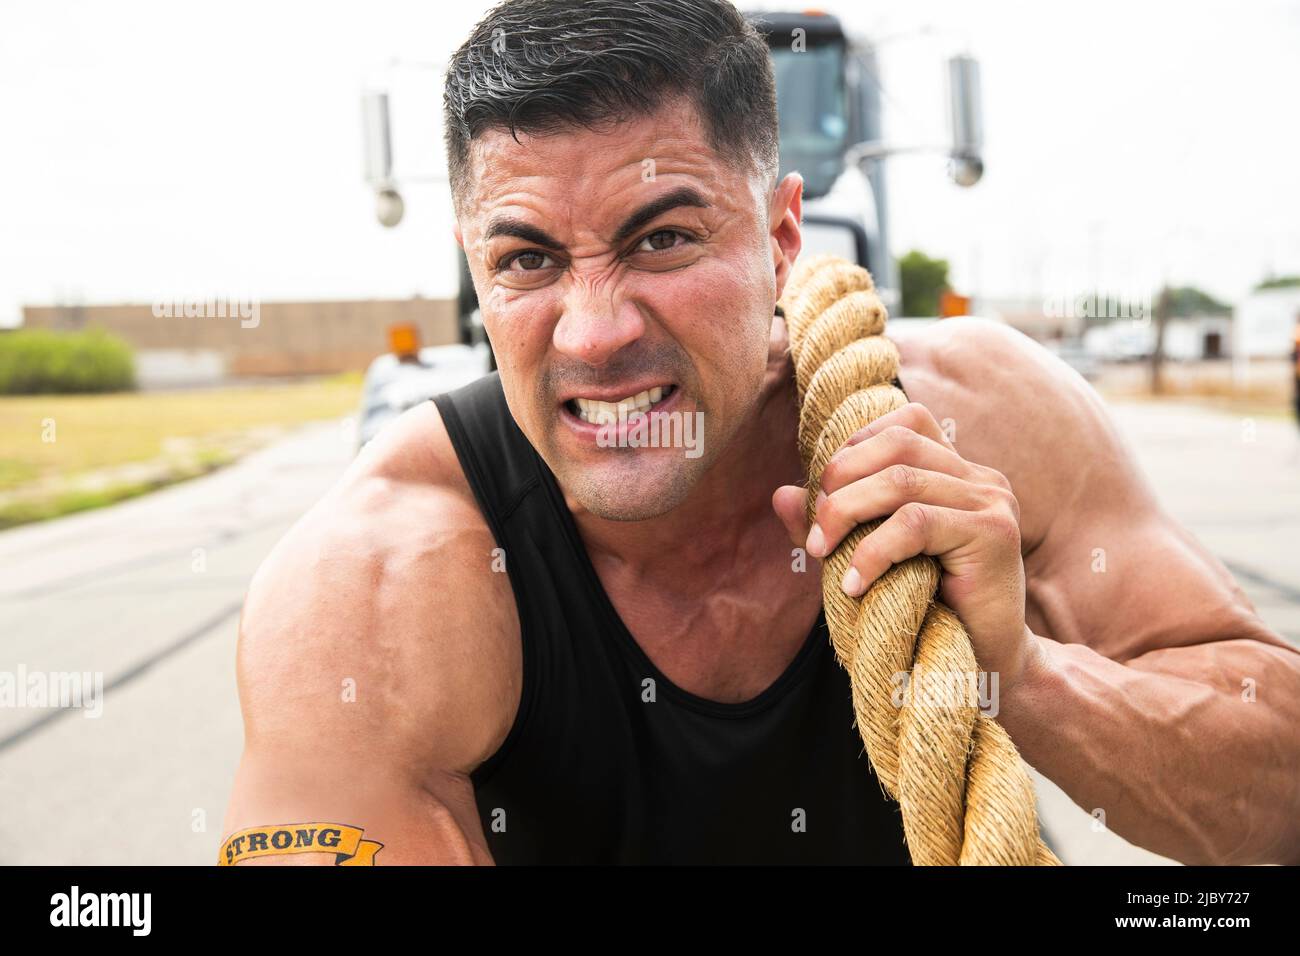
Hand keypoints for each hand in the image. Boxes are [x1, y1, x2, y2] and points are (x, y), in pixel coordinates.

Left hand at [772, 402, 1043, 693]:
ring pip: (901, 481)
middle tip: (818, 530)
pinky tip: (856, 584)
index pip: (906, 424)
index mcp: (958, 472)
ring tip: (825, 553)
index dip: (857, 446)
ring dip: (848, 513)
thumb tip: (781, 493)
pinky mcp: (995, 534)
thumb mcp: (869, 557)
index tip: (825, 493)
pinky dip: (873, 551)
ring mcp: (992, 502)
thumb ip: (831, 523)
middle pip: (897, 445)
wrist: (987, 665)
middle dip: (842, 481)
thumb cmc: (928, 610)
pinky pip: (916, 524)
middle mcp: (981, 478)